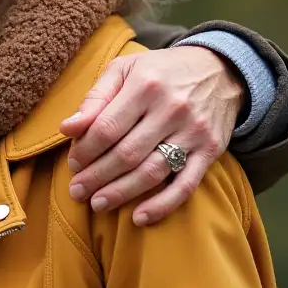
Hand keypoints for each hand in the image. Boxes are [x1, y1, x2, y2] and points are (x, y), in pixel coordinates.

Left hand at [58, 46, 243, 225]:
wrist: (219, 70)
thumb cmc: (160, 71)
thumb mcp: (124, 69)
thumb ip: (95, 98)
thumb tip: (67, 128)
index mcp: (145, 86)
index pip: (107, 128)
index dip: (86, 151)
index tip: (73, 164)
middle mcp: (171, 109)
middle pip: (126, 154)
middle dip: (96, 177)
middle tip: (77, 192)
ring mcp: (193, 132)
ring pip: (152, 172)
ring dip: (121, 193)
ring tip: (98, 204)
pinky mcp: (211, 151)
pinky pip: (185, 184)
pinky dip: (162, 205)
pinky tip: (139, 218)